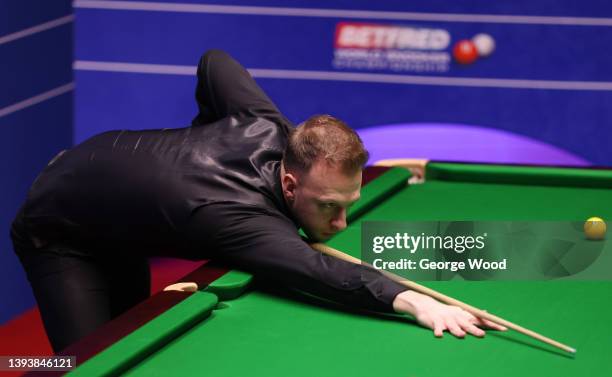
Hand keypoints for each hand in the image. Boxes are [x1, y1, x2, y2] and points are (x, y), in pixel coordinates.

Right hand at [392, 290, 506, 337]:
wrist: (426, 306)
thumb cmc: (446, 312)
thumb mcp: (460, 312)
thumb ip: (472, 315)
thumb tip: (486, 312)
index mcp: (463, 315)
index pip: (479, 319)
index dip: (491, 324)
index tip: (503, 328)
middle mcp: (456, 317)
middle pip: (467, 324)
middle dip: (474, 330)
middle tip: (482, 335)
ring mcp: (446, 320)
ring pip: (453, 326)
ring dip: (457, 331)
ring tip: (461, 335)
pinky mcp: (435, 322)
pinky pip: (437, 328)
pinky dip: (438, 331)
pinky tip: (439, 335)